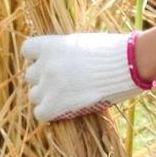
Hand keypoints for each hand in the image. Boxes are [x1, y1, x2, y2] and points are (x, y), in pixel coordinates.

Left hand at [21, 32, 151, 121]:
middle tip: (64, 83)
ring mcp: (49, 85)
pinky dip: (50, 113)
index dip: (38, 58)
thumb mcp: (83, 43)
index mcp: (50, 45)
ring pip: (34, 95)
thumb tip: (57, 62)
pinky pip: (40, 113)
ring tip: (67, 97)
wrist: (128, 65)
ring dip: (47, 96)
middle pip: (31, 76)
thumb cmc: (112, 52)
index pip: (27, 50)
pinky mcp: (55, 105)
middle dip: (44, 79)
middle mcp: (45, 64)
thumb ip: (64, 52)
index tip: (50, 62)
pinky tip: (65, 109)